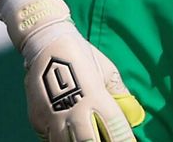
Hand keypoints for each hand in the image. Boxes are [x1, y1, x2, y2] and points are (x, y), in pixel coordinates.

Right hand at [0, 0, 145, 141]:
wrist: (44, 41)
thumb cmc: (81, 55)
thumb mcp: (106, 71)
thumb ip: (120, 95)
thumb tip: (135, 116)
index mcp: (95, 97)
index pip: (116, 132)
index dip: (124, 140)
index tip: (127, 141)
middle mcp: (74, 110)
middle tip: (103, 140)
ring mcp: (53, 116)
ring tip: (84, 137)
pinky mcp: (37, 119)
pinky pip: (49, 138)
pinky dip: (59, 139)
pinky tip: (66, 134)